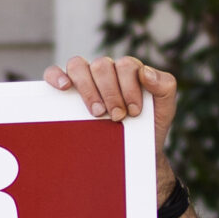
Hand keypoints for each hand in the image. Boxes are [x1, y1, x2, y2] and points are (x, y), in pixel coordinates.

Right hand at [45, 56, 177, 173]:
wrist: (132, 152)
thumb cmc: (147, 127)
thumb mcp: (165, 109)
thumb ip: (165, 86)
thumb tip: (146, 72)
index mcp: (128, 71)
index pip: (126, 65)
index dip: (129, 88)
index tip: (133, 112)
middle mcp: (105, 71)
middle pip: (102, 65)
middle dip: (110, 93)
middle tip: (116, 116)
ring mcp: (84, 78)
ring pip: (78, 65)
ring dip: (88, 89)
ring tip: (97, 113)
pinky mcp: (65, 88)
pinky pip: (53, 71)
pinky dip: (56, 76)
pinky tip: (64, 88)